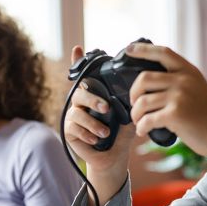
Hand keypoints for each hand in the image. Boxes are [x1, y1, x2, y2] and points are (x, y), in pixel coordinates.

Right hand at [64, 46, 132, 205]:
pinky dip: (87, 133)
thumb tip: (137, 88)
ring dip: (92, 123)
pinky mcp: (69, 131)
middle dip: (92, 100)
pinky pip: (74, 127)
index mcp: (95, 95)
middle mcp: (81, 103)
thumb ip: (127, 102)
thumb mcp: (127, 115)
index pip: (84, 75)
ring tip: (105, 133)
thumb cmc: (121, 134)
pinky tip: (96, 139)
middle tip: (106, 108)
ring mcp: (73, 116)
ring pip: (76, 113)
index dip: (78, 61)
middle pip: (79, 92)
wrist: (114, 158)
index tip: (78, 48)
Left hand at [126, 42, 206, 171]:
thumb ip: (178, 81)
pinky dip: (141, 127)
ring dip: (135, 114)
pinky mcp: (176, 114)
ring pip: (142, 101)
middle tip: (135, 105)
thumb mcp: (196, 87)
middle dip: (133, 94)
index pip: (162, 52)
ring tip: (138, 121)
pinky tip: (142, 131)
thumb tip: (149, 82)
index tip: (128, 50)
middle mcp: (183, 80)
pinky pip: (147, 119)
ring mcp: (179, 96)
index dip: (143, 50)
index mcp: (187, 70)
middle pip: (144, 78)